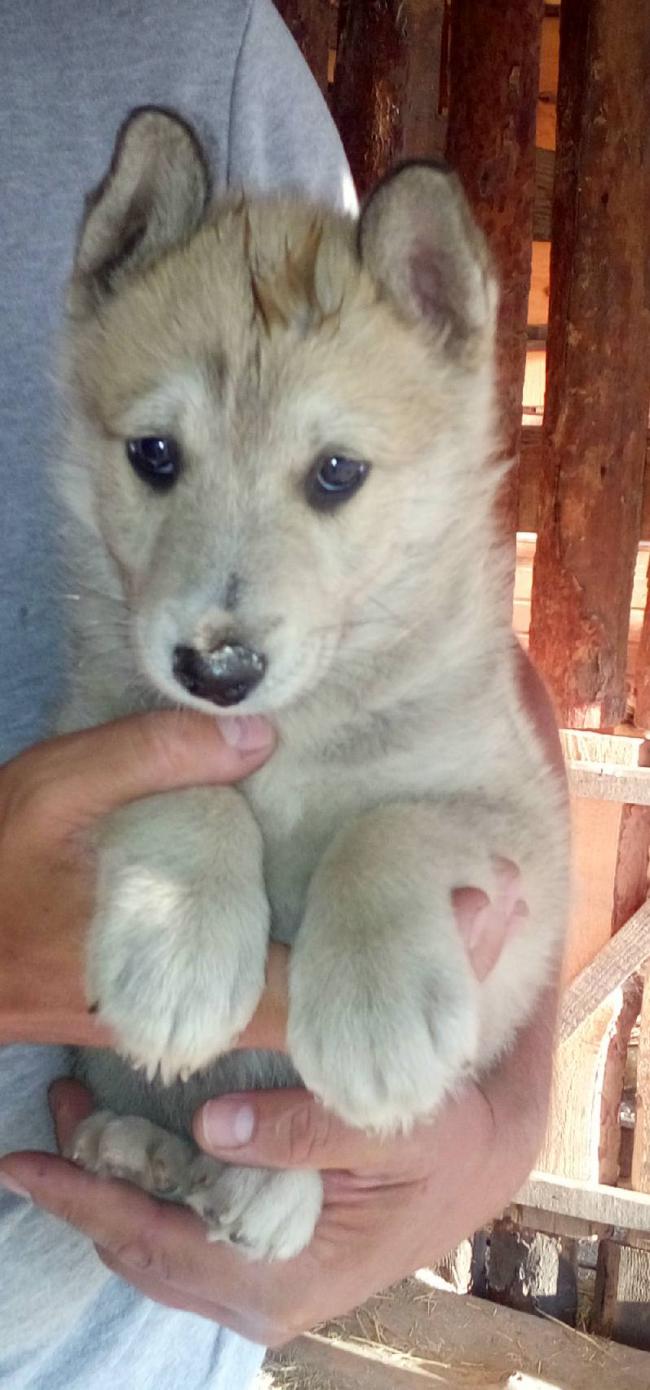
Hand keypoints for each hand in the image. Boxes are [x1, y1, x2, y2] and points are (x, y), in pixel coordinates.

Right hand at [0, 645, 564, 1340]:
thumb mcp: (57, 786)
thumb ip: (153, 757)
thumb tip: (259, 734)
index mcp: (173, 972)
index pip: (313, 989)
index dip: (404, 958)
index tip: (484, 908)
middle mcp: (192, 1015)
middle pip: (330, 1013)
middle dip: (419, 963)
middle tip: (501, 902)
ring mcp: (185, 1020)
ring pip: (302, 1015)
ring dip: (379, 970)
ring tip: (452, 914)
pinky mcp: (175, 1008)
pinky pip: (269, 1002)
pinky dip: (328, 970)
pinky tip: (357, 927)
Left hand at [0, 976, 553, 1346]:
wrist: (480, 1167)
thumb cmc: (442, 1141)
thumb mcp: (391, 1123)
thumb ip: (303, 1126)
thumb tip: (210, 1125)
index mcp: (286, 1275)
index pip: (157, 1241)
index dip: (87, 1197)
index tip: (29, 1158)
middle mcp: (260, 1299)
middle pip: (140, 1251)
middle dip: (86, 1184)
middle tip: (57, 1110)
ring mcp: (257, 1291)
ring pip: (152, 1251)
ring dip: (108, 1188)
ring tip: (79, 1117)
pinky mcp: (259, 1270)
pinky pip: (178, 1242)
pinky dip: (143, 1194)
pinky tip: (131, 1145)